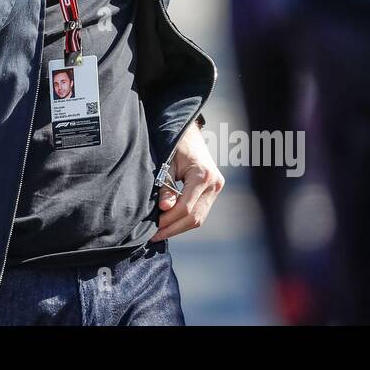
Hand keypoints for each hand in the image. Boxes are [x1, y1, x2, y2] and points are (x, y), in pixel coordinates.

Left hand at [152, 122, 224, 240]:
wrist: (188, 133)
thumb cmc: (175, 144)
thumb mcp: (167, 163)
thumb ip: (166, 187)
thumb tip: (164, 209)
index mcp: (203, 176)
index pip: (186, 208)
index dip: (168, 221)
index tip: (153, 228)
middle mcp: (214, 184)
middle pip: (195, 218)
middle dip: (173, 229)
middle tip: (154, 236)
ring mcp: (216, 188)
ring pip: (199, 218)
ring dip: (179, 227)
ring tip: (160, 232)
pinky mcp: (213, 191)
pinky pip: (200, 211)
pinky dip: (185, 220)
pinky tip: (170, 223)